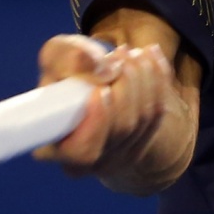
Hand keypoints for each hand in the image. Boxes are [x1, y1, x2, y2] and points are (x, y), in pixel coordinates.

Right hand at [32, 33, 175, 178]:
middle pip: (122, 127)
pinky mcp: (143, 140)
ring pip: (144, 118)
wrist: (86, 82)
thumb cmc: (63, 72)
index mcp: (60, 149)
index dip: (98, 121)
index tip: (101, 90)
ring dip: (142, 77)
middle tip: (118, 55)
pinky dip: (159, 77)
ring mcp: (121, 154)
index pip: (82, 151)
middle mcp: (93, 160)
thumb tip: (104, 70)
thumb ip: (68, 59)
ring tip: (129, 52)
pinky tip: (151, 53)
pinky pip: (159, 111)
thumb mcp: (55, 57)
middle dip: (125, 85)